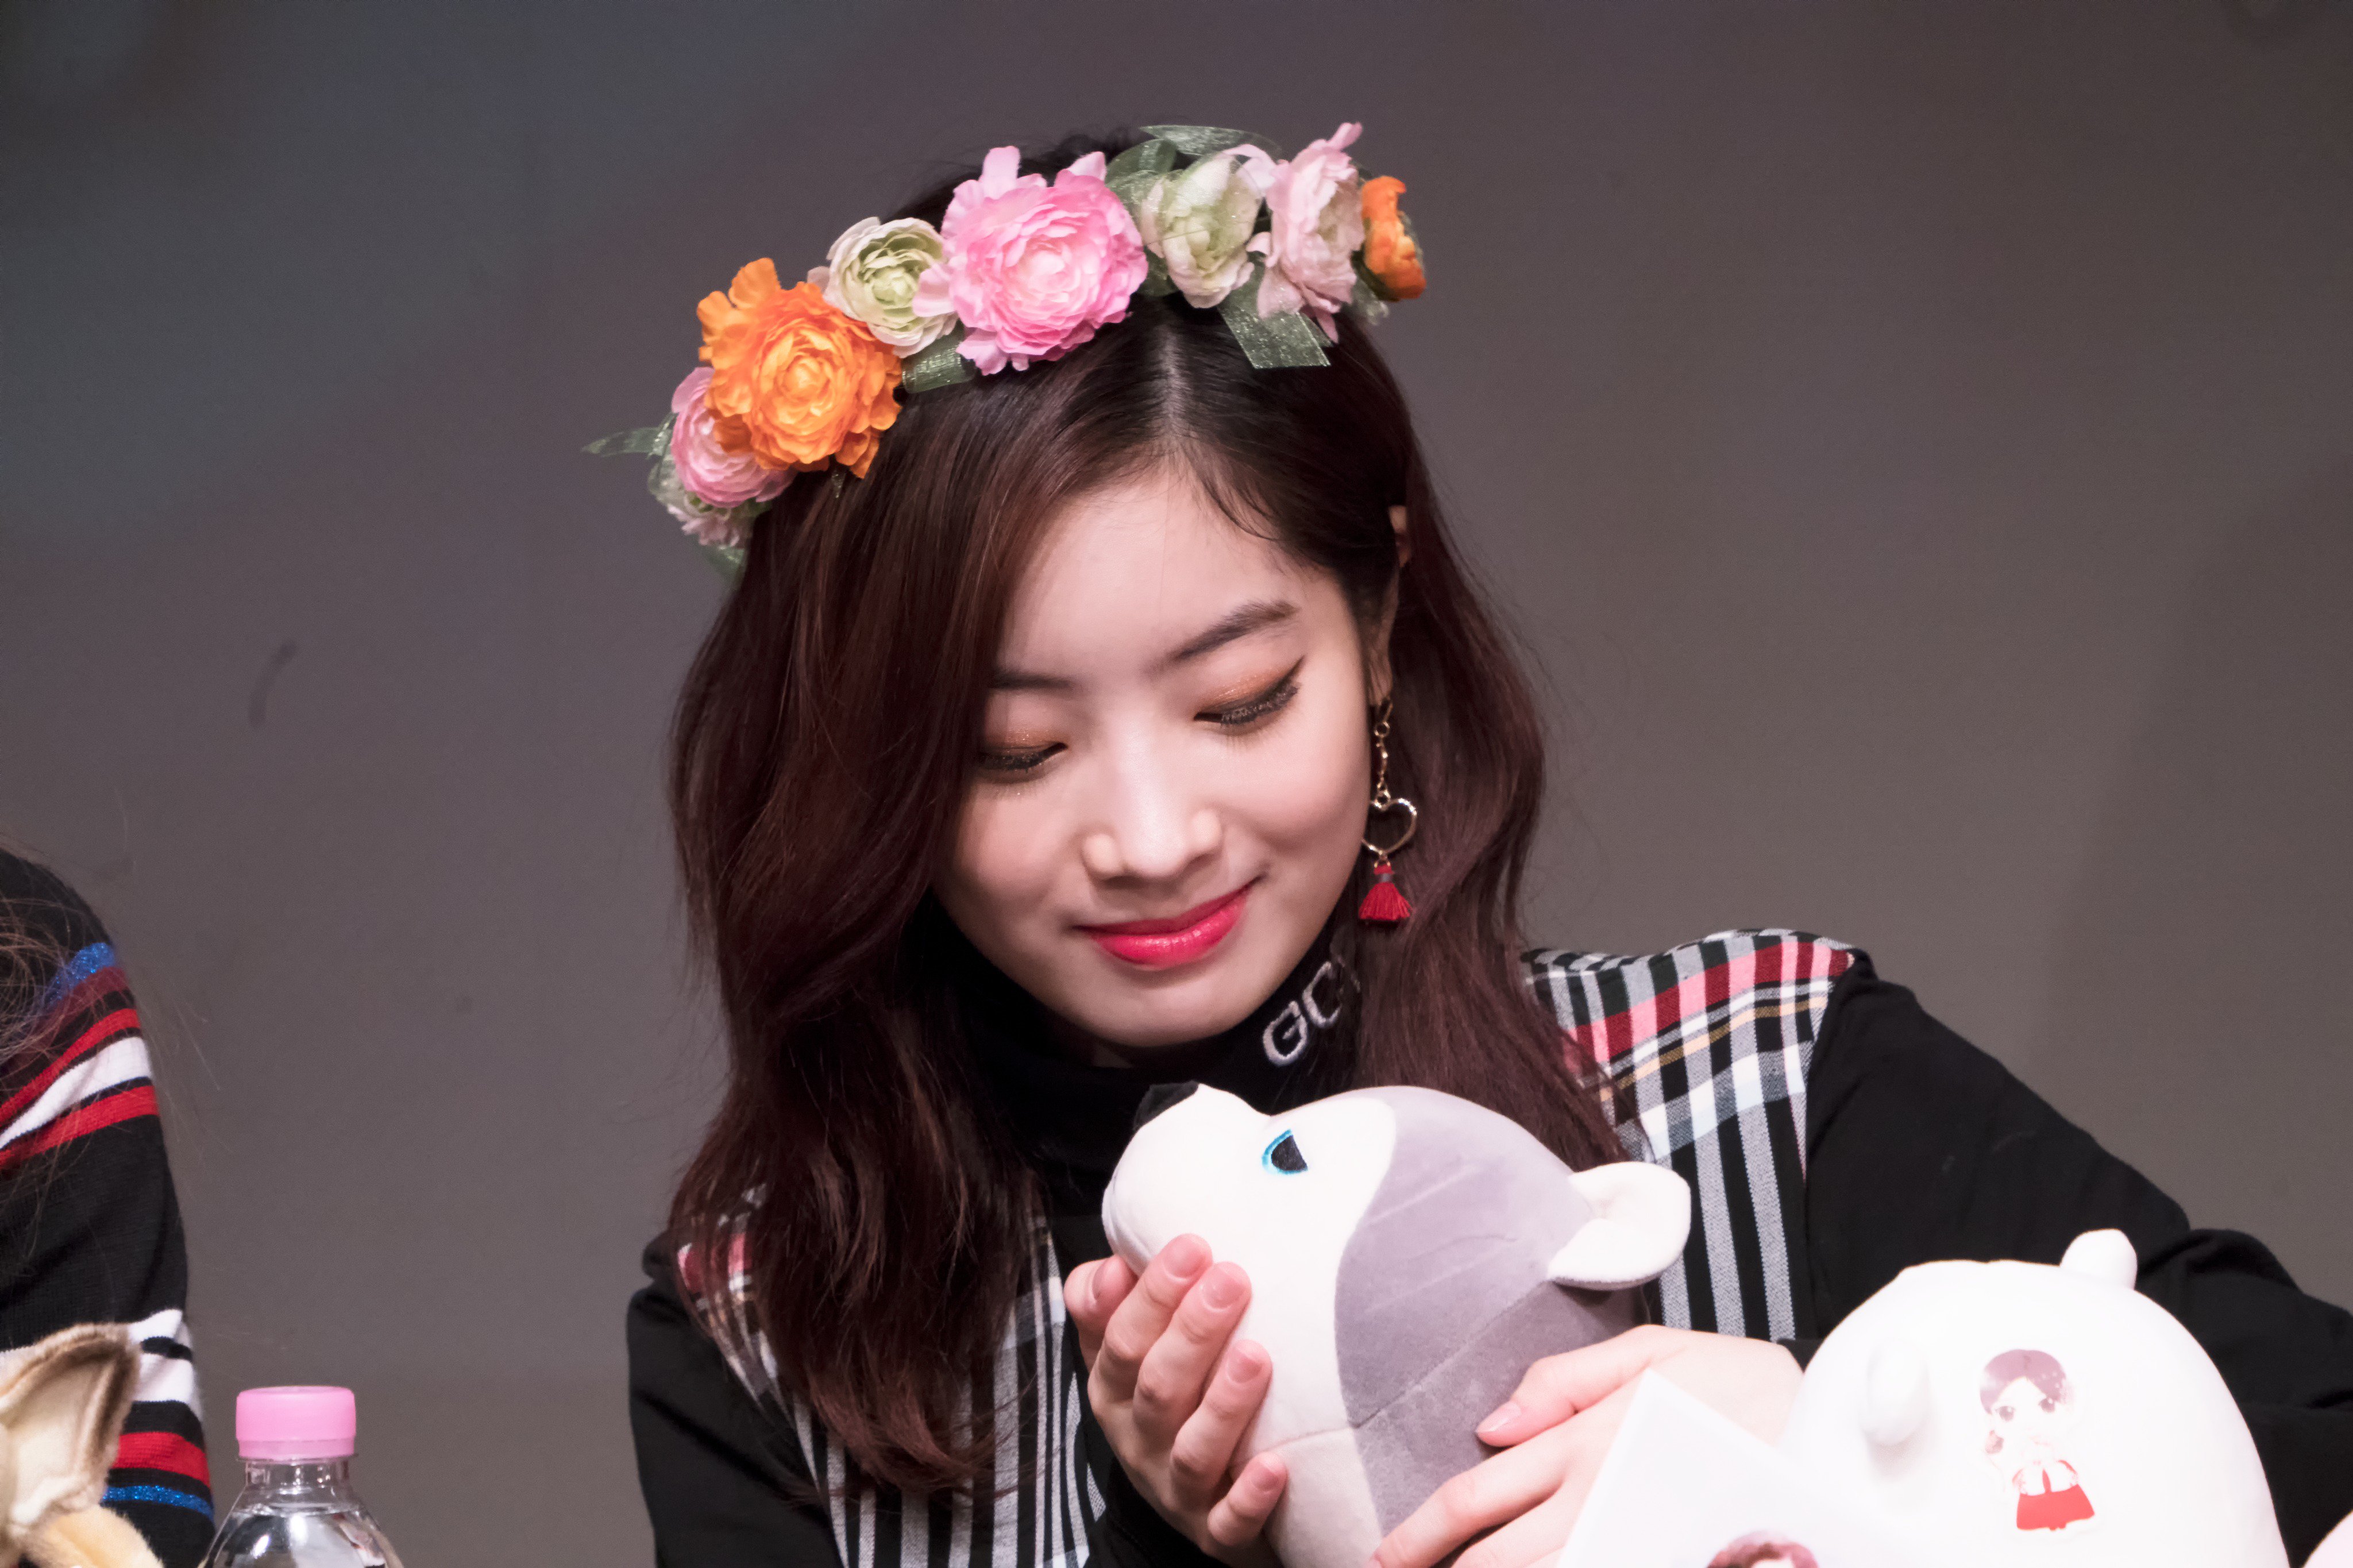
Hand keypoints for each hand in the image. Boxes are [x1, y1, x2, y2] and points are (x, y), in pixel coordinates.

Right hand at [1065, 1236, 1286, 1562]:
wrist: (1200, 1496)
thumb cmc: (1174, 1392)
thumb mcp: (1128, 1346)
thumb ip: (1109, 1301)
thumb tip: (1110, 1266)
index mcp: (1114, 1390)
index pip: (1121, 1339)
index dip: (1153, 1294)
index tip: (1193, 1246)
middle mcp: (1139, 1441)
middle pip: (1158, 1388)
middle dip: (1193, 1332)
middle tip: (1232, 1280)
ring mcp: (1176, 1490)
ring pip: (1192, 1451)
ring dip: (1223, 1405)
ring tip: (1257, 1357)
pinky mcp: (1216, 1533)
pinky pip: (1229, 1522)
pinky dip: (1250, 1497)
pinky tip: (1277, 1466)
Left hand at [1369, 1326, 1802, 1567]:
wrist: (1847, 1439)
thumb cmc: (1751, 1389)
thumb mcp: (1660, 1352)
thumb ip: (1569, 1378)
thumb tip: (1492, 1423)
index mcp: (1588, 1441)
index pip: (1476, 1495)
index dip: (1418, 1533)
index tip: (1381, 1558)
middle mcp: (1600, 1499)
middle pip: (1493, 1558)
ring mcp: (1634, 1541)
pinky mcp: (1670, 1561)